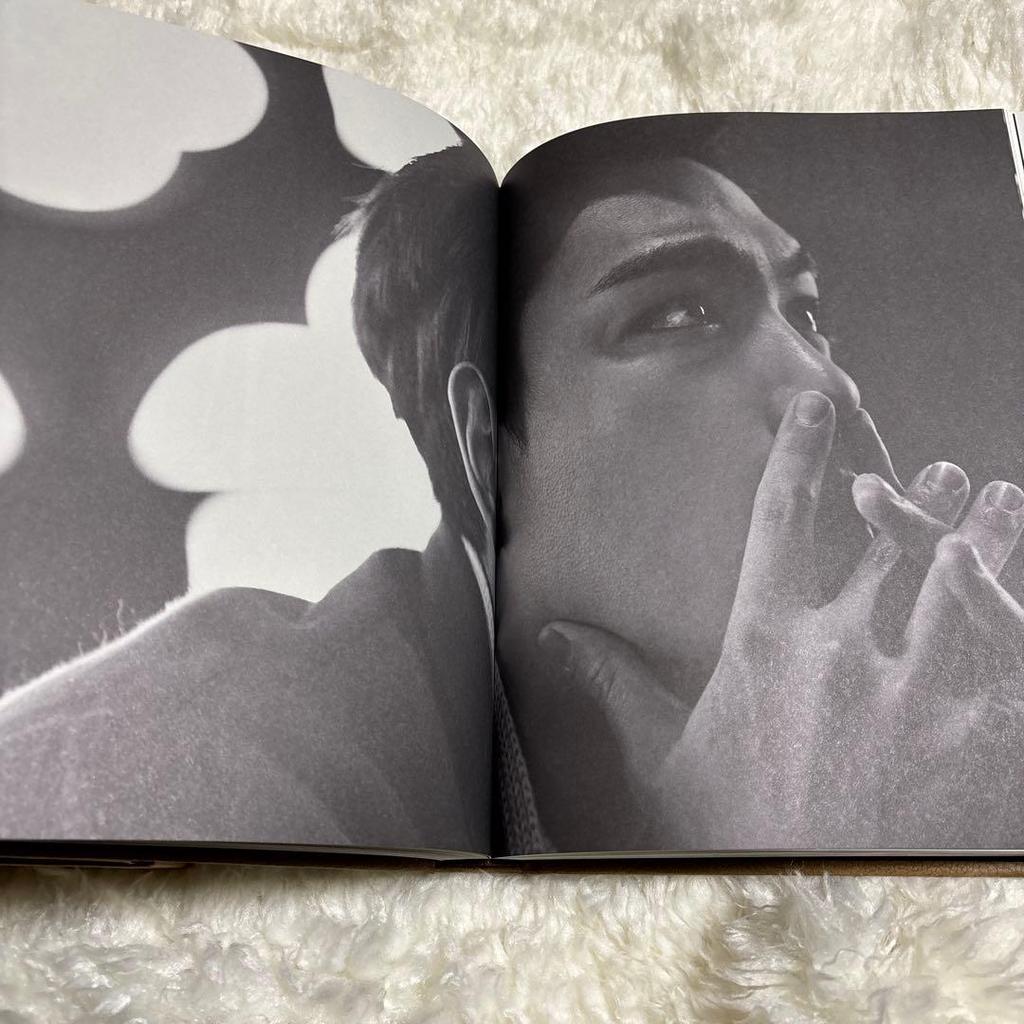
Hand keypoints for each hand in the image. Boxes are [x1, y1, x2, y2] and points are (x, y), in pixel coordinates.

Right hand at [538, 391, 1023, 849]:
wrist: (821, 920)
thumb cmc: (736, 833)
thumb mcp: (661, 759)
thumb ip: (613, 685)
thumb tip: (552, 632)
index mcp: (767, 644)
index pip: (779, 519)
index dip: (798, 453)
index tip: (813, 408)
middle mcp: (845, 650)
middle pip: (890, 541)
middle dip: (918, 497)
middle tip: (945, 472)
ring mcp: (918, 689)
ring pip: (964, 579)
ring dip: (985, 535)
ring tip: (1000, 500)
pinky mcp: (980, 734)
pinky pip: (1010, 646)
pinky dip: (1016, 607)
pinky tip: (1020, 589)